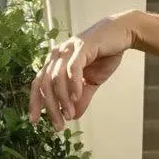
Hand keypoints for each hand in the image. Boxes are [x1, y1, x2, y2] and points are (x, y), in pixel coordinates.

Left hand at [29, 12, 138, 130]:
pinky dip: (73, 84)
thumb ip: (81, 98)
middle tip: (59, 125)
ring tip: (70, 114)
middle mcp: (57, 54)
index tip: (35, 121)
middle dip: (51, 107)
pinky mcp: (81, 46)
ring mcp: (68, 49)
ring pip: (57, 78)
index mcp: (56, 61)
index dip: (35, 102)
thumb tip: (74, 116)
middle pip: (45, 84)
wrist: (122, 34)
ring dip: (63, 99)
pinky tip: (76, 97)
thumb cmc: (105, 55)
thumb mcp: (92, 81)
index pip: (39, 84)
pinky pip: (73, 68)